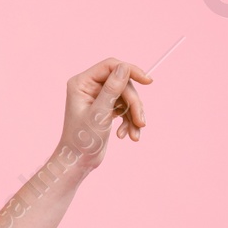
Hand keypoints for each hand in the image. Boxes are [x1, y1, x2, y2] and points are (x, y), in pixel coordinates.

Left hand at [58, 58, 150, 173]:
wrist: (78, 161)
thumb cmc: (82, 139)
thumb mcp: (100, 113)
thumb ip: (112, 89)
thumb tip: (124, 67)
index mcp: (81, 83)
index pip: (111, 66)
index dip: (130, 70)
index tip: (148, 81)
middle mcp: (89, 87)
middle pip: (122, 84)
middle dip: (134, 104)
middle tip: (141, 122)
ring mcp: (98, 97)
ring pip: (127, 97)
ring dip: (134, 115)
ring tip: (134, 134)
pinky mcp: (106, 108)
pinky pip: (125, 108)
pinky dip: (129, 121)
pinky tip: (127, 135)